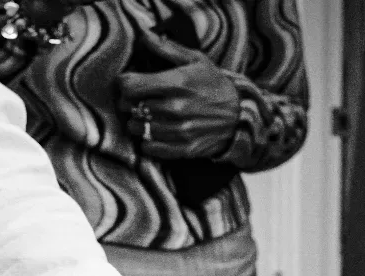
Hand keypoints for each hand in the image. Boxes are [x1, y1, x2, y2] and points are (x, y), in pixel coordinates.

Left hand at [117, 31, 240, 160]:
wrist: (240, 115)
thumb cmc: (215, 85)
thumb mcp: (196, 61)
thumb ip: (167, 49)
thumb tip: (145, 36)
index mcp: (178, 83)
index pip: (132, 86)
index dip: (123, 84)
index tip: (127, 83)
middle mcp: (177, 108)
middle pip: (131, 108)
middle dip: (128, 102)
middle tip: (135, 100)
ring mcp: (180, 131)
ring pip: (138, 129)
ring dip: (137, 122)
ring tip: (145, 116)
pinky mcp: (183, 149)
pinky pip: (150, 148)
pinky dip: (147, 141)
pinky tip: (154, 132)